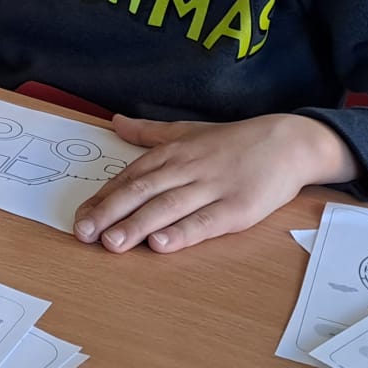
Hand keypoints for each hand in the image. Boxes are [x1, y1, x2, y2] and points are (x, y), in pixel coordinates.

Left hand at [73, 112, 356, 254]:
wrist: (289, 142)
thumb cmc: (234, 140)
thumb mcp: (188, 130)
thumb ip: (149, 132)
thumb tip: (115, 122)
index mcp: (172, 152)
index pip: (130, 177)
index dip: (103, 198)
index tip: (79, 217)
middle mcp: (187, 168)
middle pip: (142, 192)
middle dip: (109, 213)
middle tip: (83, 233)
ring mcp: (212, 188)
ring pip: (168, 207)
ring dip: (137, 225)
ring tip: (111, 243)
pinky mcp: (237, 208)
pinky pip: (205, 222)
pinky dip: (182, 233)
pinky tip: (161, 244)